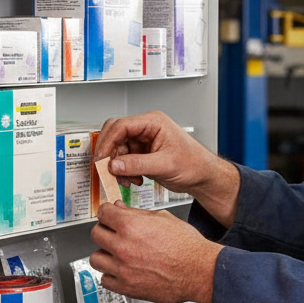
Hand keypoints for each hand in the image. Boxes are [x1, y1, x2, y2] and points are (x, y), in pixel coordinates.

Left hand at [89, 201, 219, 302]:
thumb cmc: (188, 246)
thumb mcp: (164, 218)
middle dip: (105, 231)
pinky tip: (121, 270)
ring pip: (95, 258)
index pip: (103, 213)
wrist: (200, 271)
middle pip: (95, 234)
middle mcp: (123, 246)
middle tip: (114, 233)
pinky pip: (105, 280)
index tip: (108, 215)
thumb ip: (138, 214)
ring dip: (105, 254)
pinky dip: (111, 275)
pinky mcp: (126, 287)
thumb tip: (121, 210)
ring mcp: (122, 268)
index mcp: (131, 225)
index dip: (107, 212)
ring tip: (117, 254)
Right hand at [93, 111, 239, 228]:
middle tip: (106, 169)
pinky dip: (124, 171)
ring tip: (127, 179)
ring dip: (117, 166)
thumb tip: (114, 165)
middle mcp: (146, 129)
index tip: (100, 158)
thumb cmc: (194, 164)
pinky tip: (134, 179)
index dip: (107, 142)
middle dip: (110, 155)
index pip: (121, 126)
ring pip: (117, 149)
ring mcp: (143, 141)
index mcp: (154, 122)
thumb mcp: (165, 165)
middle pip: (115, 135)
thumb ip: (137, 164)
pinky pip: (123, 160)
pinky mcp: (142, 153)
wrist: (203, 176)